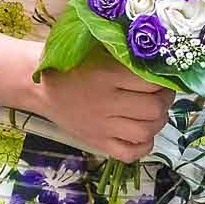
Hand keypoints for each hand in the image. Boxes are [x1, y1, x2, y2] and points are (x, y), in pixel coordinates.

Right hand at [26, 48, 172, 161]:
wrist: (39, 87)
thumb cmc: (70, 63)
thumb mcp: (98, 50)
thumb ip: (126, 55)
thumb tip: (159, 60)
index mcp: (106, 75)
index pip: (151, 82)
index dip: (165, 79)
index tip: (164, 75)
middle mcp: (105, 103)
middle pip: (153, 110)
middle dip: (165, 101)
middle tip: (162, 93)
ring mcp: (101, 127)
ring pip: (145, 132)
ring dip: (158, 122)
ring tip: (154, 112)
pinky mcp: (96, 143)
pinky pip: (129, 153)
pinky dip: (143, 145)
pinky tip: (142, 133)